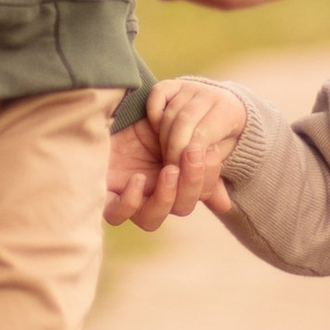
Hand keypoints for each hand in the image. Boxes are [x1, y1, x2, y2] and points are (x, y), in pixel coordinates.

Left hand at [103, 79, 250, 228]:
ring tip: (170, 170)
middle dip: (192, 185)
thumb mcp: (176, 136)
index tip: (210, 152)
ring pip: (151, 220)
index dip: (208, 180)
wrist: (110, 110)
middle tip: (192, 155)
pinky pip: (116, 215)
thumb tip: (224, 205)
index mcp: (175, 183)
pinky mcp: (104, 194)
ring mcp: (129, 197)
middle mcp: (153, 194)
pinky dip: (130, 202)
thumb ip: (199, 160)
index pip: (198, 196)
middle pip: (180, 209)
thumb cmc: (143, 123)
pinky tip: (138, 179)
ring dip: (166, 197)